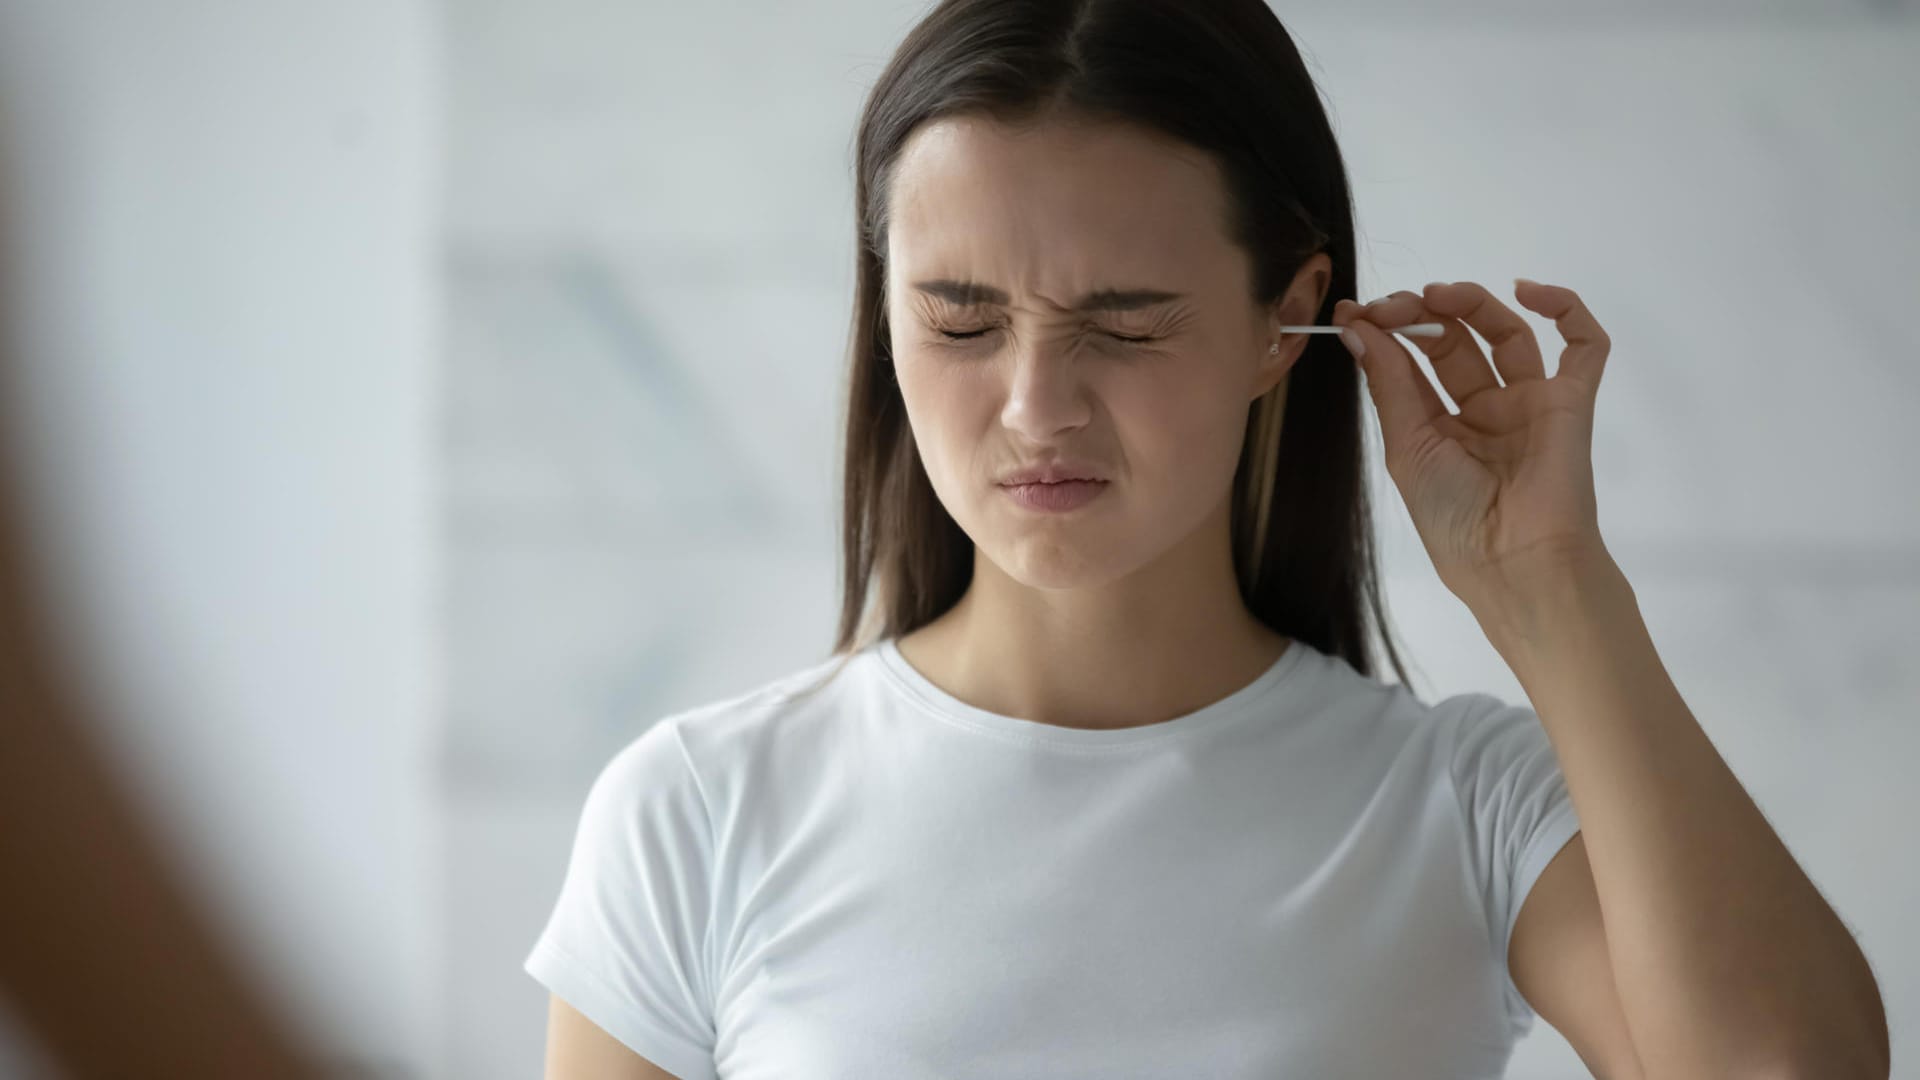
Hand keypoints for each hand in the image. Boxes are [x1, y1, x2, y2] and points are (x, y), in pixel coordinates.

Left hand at [1331, 279, 1614, 608]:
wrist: (1513, 560)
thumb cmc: (1452, 517)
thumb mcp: (1407, 447)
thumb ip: (1388, 383)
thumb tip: (1357, 328)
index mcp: (1439, 428)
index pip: (1412, 364)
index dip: (1386, 333)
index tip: (1355, 312)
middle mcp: (1484, 412)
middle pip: (1456, 342)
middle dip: (1421, 315)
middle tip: (1393, 305)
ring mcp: (1529, 404)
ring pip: (1508, 334)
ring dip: (1472, 304)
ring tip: (1438, 295)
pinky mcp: (1571, 402)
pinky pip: (1585, 347)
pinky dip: (1566, 309)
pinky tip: (1528, 291)